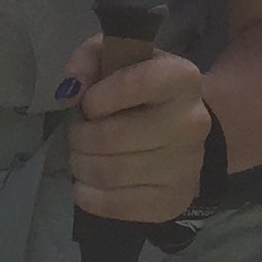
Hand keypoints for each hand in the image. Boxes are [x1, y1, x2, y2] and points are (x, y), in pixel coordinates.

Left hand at [61, 36, 210, 225]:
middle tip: (78, 134)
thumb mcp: (117, 56)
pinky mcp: (172, 201)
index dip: (96, 97)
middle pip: (110, 138)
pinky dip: (87, 195)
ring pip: (108, 174)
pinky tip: (88, 182)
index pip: (131, 85)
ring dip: (81, 166)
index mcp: (182, 79)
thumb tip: (70, 92)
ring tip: (82, 156)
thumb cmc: (143, 89)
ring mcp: (185, 167)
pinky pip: (114, 205)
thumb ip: (88, 59)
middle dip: (80, 137)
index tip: (89, 103)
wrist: (183, 129)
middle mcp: (191, 123)